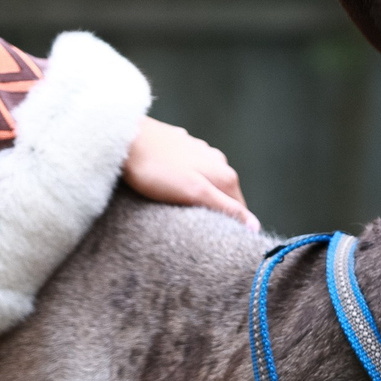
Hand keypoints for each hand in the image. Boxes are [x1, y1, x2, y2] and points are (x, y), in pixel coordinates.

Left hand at [121, 116, 258, 229]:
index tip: (217, 241)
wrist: (126, 139)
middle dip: (215, 211)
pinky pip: (189, 168)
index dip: (231, 226)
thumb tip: (254, 225)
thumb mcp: (195, 193)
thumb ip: (226, 208)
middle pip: (224, 194)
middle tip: (196, 227)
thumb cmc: (156, 171)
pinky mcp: (180, 145)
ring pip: (207, 180)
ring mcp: (199, 150)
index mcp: (225, 174)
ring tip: (180, 207)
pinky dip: (185, 179)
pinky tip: (169, 183)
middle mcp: (217, 159)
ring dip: (199, 194)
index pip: (239, 209)